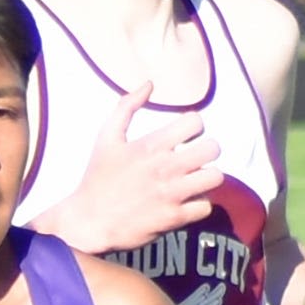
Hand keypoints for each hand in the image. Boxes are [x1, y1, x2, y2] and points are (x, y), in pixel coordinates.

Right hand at [54, 87, 225, 253]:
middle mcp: (166, 167)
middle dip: (207, 151)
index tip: (185, 137)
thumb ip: (126, 107)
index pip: (195, 121)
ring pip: (215, 177)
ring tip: (194, 179)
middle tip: (195, 158)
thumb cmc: (98, 177)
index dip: (194, 127)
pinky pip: (206, 206)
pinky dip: (199, 204)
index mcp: (152, 145)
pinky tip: (186, 202)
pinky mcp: (175, 218)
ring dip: (207, 177)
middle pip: (213, 148)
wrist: (89, 221)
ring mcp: (172, 193)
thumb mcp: (106, 137)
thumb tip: (149, 84)